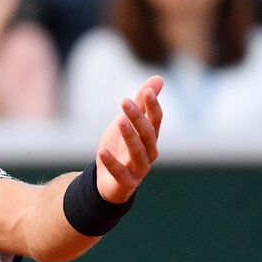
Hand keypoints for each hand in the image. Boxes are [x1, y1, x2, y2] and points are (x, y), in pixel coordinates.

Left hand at [95, 75, 163, 203]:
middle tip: (125, 101)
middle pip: (147, 134)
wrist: (108, 181)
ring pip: (138, 152)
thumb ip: (141, 104)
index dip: (153, 106)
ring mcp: (139, 169)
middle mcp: (149, 153)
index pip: (156, 120)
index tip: (147, 91)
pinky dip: (112, 162)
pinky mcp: (126, 182)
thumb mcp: (127, 123)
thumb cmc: (120, 149)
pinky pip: (120, 172)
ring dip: (129, 136)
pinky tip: (102, 151)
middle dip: (138, 117)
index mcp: (150, 138)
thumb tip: (158, 79)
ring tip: (120, 121)